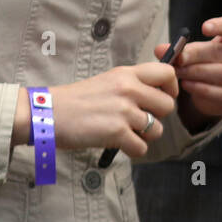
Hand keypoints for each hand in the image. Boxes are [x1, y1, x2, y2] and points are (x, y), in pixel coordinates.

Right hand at [13, 63, 178, 160]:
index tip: (164, 97)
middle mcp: (128, 89)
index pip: (167, 72)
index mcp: (126, 74)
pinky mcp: (117, 132)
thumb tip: (155, 96)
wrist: (49, 113)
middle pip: (168, 105)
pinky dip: (132, 150)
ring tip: (124, 132)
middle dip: (157, 117)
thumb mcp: (106, 81)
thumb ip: (131, 85)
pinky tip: (118, 144)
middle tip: (139, 121)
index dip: (172, 87)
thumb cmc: (76, 100)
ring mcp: (124, 110)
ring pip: (157, 129)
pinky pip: (142, 147)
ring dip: (144, 136)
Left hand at [164, 14, 221, 128]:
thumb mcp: (198, 50)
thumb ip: (180, 49)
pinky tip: (187, 85)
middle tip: (178, 58)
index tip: (203, 28)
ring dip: (198, 72)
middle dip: (198, 55)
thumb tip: (160, 49)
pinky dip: (202, 89)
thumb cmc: (210, 60)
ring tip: (179, 72)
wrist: (219, 87)